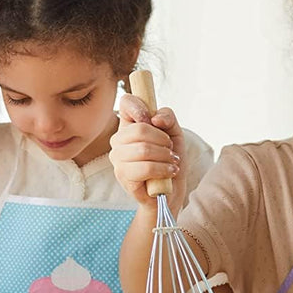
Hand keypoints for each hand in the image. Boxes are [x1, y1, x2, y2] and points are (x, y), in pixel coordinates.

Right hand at [109, 93, 184, 207]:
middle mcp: (118, 140)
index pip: (126, 102)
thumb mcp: (175, 134)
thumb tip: (155, 119)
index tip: (156, 121)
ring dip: (165, 156)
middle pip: (139, 128)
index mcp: (128, 125)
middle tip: (169, 150)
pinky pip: (145, 167)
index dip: (141, 107)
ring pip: (143, 149)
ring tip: (171, 162)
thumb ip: (168, 118)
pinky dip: (163, 169)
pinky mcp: (123, 176)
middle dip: (163, 140)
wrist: (171, 191)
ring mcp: (118, 159)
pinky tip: (169, 171)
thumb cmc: (169, 160)